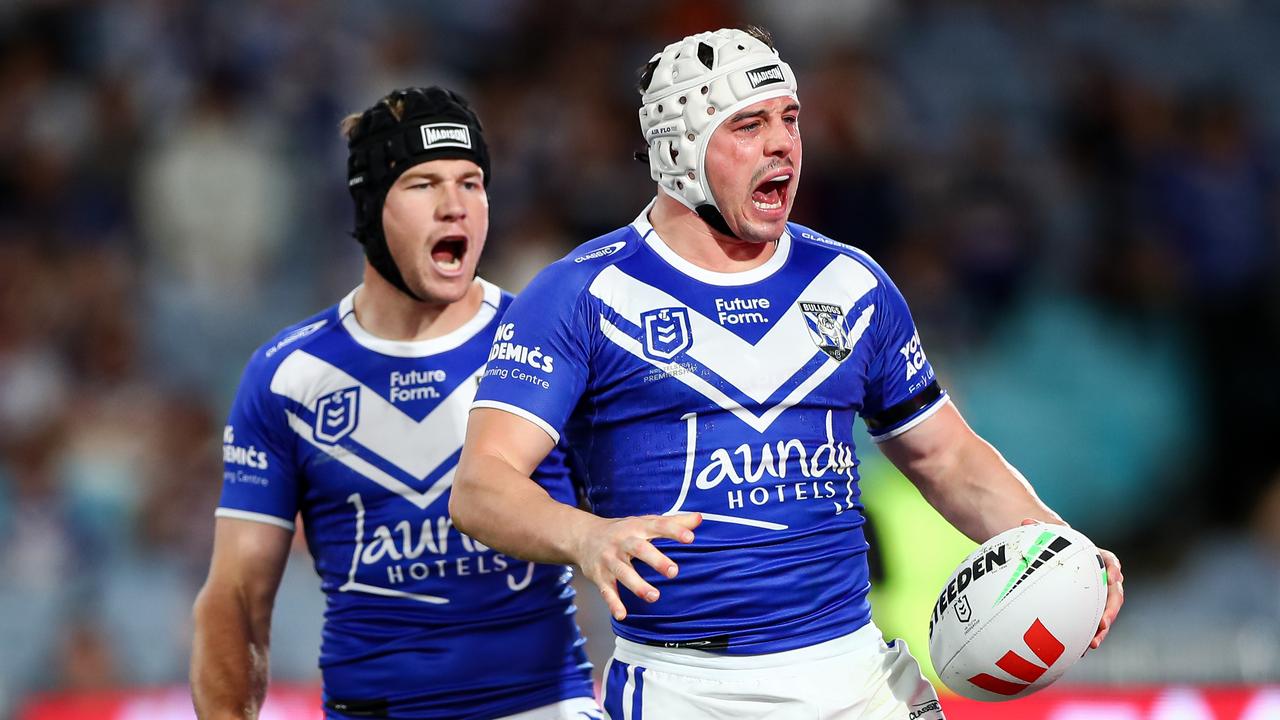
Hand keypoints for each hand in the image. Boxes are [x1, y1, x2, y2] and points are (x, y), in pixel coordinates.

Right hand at [572, 513, 701, 620]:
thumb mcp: (645, 521)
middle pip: (639, 550)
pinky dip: (613, 602)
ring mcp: (610, 559)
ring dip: (637, 585)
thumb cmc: (623, 530)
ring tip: (654, 596)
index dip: (674, 531)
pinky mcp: (600, 576)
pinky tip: (622, 615)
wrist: (583, 536)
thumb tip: (699, 518)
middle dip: (656, 560)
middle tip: (673, 572)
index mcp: (638, 528)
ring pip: (623, 572)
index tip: (690, 538)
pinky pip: (607, 590)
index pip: (658, 526)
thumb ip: (673, 522)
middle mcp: (623, 542)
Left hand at [1019, 519, 1123, 649]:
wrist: (1051, 564)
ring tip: (1093, 643)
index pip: (1110, 562)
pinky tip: (1079, 650)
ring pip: (1105, 614)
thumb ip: (1039, 531)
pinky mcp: (1087, 611)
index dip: (1114, 569)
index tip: (1114, 577)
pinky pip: (1091, 624)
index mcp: (1094, 560)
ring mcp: (1096, 598)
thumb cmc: (1050, 550)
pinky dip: (1087, 636)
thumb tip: (1024, 522)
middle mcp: (1100, 580)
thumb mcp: (1045, 539)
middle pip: (1114, 595)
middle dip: (1111, 610)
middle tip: (1103, 623)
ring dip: (1101, 629)